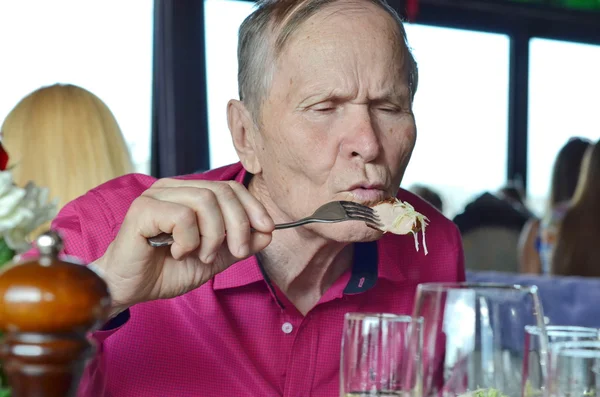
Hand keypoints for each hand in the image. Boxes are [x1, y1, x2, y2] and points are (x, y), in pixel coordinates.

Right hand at [94, 179, 273, 312]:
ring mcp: (156, 195)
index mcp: (189, 193)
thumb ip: (239, 245)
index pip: (230, 188)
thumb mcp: (214, 258)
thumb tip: (268, 232)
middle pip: (222, 192)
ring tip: (202, 255)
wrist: (130, 290)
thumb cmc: (166, 271)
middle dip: (238, 225)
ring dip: (213, 236)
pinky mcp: (142, 209)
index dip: (253, 207)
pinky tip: (176, 252)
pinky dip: (188, 240)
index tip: (267, 229)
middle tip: (237, 252)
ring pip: (205, 201)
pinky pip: (182, 217)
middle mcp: (173, 188)